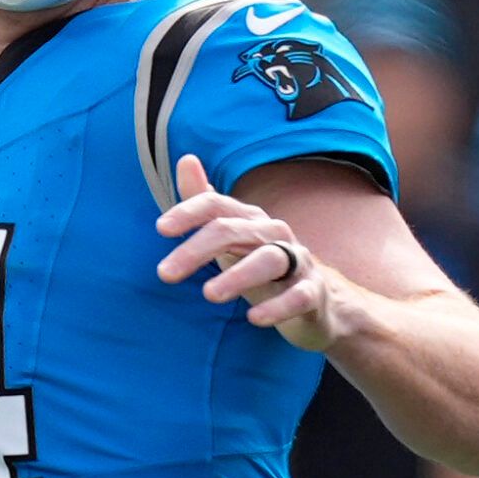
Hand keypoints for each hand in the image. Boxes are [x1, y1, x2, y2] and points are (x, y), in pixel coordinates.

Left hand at [155, 154, 344, 350]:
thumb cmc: (261, 264)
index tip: (161, 229)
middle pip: (233, 231)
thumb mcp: (231, 235)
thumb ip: (206, 203)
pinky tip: (254, 319)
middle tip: (164, 273)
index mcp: (250, 219)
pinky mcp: (313, 292)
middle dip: (197, 250)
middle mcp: (274, 234)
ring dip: (238, 276)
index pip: (217, 205)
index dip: (188, 212)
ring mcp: (297, 262)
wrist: (317, 301)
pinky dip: (278, 306)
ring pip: (269, 260)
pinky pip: (299, 296)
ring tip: (209, 294)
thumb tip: (186, 159)